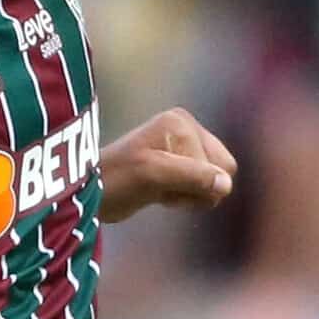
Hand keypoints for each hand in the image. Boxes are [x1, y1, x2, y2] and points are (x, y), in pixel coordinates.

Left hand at [103, 107, 237, 222]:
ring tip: (161, 192)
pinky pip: (201, 186)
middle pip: (222, 169)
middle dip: (196, 188)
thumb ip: (191, 176)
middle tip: (164, 189)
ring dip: (189, 194)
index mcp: (181, 122)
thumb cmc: (118, 180)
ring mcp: (182, 145)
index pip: (217, 164)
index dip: (196, 184)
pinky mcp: (177, 163)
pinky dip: (184, 196)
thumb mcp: (154, 175)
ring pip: (213, 181)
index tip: (163, 185)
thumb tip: (227, 185)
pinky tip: (162, 195)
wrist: (91, 193)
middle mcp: (185, 127)